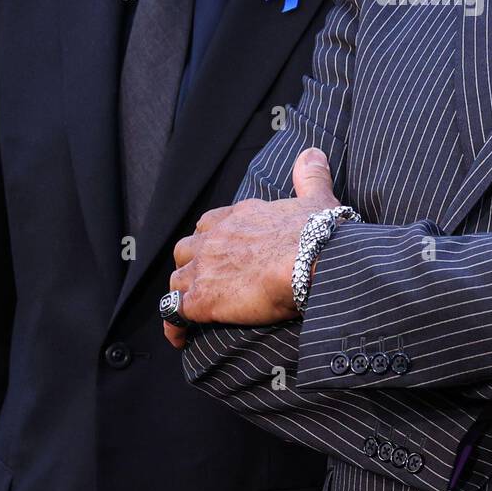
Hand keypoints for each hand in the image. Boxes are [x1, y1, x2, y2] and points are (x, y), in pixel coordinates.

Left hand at [164, 148, 339, 347]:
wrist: (312, 259)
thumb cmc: (317, 232)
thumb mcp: (317, 198)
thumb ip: (310, 175)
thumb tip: (313, 153)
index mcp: (239, 215)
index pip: (210, 223)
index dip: (212, 238)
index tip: (221, 250)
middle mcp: (215, 238)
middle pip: (186, 250)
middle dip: (192, 264)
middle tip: (207, 281)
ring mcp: (205, 268)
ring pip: (177, 280)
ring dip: (183, 294)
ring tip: (194, 311)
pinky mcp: (203, 299)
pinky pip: (174, 313)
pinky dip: (174, 325)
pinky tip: (179, 337)